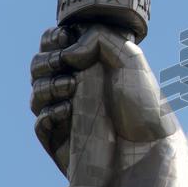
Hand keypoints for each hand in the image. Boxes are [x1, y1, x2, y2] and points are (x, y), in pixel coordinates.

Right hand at [30, 25, 187, 186]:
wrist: (150, 148)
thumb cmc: (145, 105)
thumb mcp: (131, 59)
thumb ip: (99, 39)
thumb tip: (68, 53)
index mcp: (88, 65)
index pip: (54, 45)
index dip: (51, 39)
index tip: (64, 38)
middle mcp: (73, 88)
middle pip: (38, 67)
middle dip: (46, 61)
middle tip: (65, 61)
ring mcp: (65, 114)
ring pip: (36, 93)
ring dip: (47, 85)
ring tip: (72, 86)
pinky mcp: (60, 140)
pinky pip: (40, 123)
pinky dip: (49, 112)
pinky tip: (68, 109)